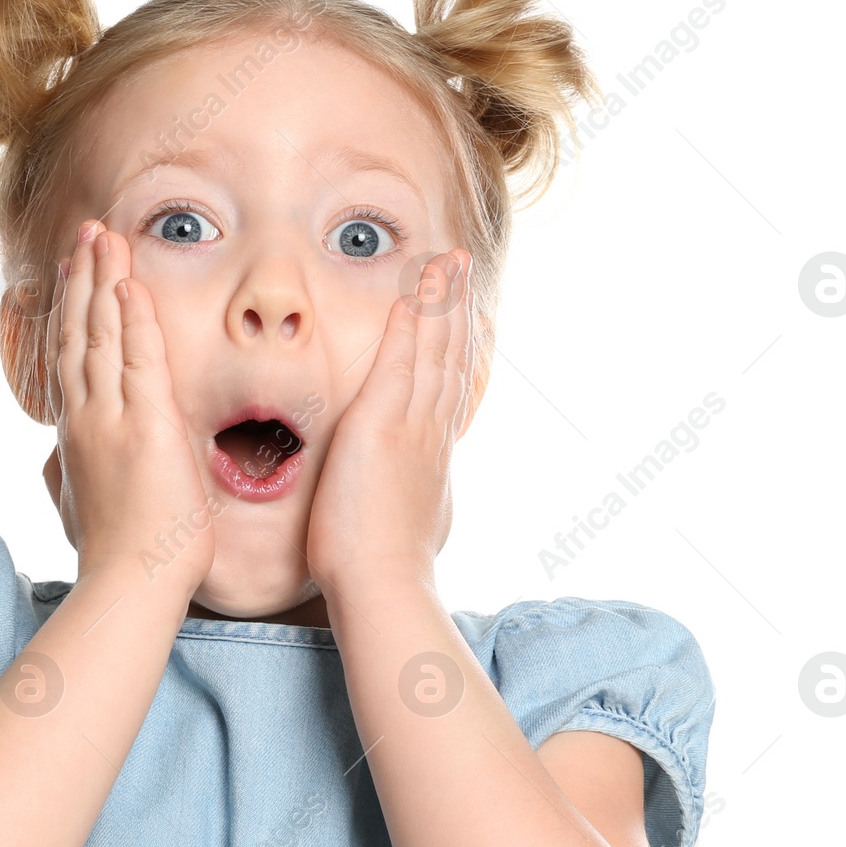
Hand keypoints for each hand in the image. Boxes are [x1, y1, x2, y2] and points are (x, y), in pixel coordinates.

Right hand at [43, 221, 215, 599]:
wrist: (128, 585)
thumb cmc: (116, 556)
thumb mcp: (82, 504)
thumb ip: (72, 473)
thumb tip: (59, 463)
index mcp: (76, 433)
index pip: (69, 357)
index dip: (70, 310)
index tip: (73, 274)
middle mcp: (85, 417)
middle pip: (79, 332)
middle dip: (85, 278)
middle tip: (89, 234)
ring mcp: (111, 419)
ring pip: (103, 334)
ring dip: (105, 280)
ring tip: (105, 236)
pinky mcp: (146, 426)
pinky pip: (140, 357)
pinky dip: (134, 317)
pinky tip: (131, 283)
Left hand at [305, 250, 472, 596]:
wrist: (383, 585)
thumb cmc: (384, 571)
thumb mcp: (409, 528)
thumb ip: (410, 504)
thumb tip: (414, 507)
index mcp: (432, 455)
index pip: (448, 387)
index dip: (455, 345)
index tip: (459, 315)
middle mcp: (431, 433)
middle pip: (450, 356)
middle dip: (456, 307)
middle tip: (462, 265)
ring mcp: (411, 426)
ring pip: (434, 350)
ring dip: (440, 301)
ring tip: (447, 261)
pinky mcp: (384, 425)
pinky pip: (401, 362)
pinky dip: (410, 325)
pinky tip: (414, 293)